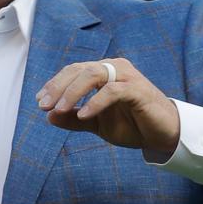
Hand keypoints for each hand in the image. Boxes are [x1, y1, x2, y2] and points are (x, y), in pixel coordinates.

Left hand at [36, 58, 179, 153]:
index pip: (73, 72)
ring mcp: (126, 76)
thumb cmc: (132, 125)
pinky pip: (112, 91)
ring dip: (72, 92)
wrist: (162, 135)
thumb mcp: (96, 124)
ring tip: (58, 109)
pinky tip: (84, 115)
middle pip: (79, 70)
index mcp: (103, 72)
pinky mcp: (137, 89)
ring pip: (93, 75)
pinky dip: (96, 102)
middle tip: (44, 105)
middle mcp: (114, 68)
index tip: (40, 102)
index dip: (55, 85)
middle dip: (58, 87)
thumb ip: (73, 119)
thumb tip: (48, 117)